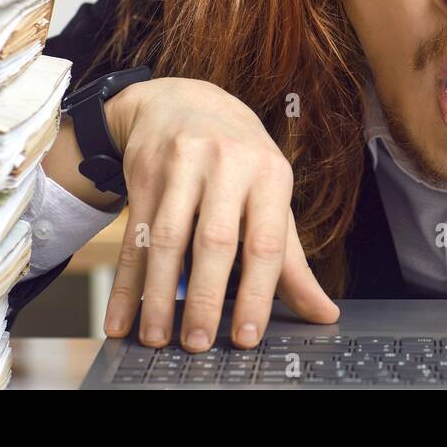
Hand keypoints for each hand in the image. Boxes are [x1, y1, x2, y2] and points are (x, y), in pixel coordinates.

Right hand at [101, 77, 338, 350]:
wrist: (184, 102)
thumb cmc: (240, 160)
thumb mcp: (272, 197)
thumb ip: (293, 259)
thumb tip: (323, 313)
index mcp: (271, 174)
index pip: (267, 242)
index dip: (258, 292)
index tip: (247, 336)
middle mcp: (229, 165)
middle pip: (215, 241)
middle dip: (206, 298)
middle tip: (199, 344)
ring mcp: (183, 165)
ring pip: (168, 240)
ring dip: (159, 296)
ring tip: (157, 338)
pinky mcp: (145, 172)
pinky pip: (134, 236)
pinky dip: (126, 283)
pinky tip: (122, 316)